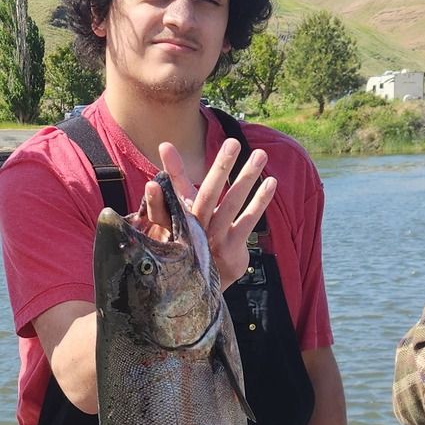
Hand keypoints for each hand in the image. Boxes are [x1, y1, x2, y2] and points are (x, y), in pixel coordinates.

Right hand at [144, 137, 276, 288]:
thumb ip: (175, 176)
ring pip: (231, 204)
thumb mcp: (181, 207)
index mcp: (176, 220)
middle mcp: (194, 231)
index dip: (156, 198)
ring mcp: (215, 240)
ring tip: (259, 155)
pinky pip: (248, 220)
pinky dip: (260, 201)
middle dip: (220, 169)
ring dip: (246, 178)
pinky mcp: (233, 248)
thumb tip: (165, 143)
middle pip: (206, 196)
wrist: (205, 281)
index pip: (162, 208)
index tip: (153, 183)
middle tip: (232, 143)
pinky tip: (271, 182)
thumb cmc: (192, 234)